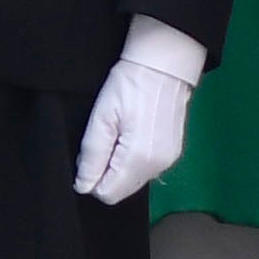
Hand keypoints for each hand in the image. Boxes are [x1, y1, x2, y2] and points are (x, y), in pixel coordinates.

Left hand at [72, 20, 204, 203]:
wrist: (164, 65)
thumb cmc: (129, 85)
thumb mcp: (102, 117)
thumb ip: (92, 156)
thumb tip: (84, 186)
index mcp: (139, 160)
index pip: (108, 193)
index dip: (92, 179)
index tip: (90, 153)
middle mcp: (158, 167)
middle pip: (122, 191)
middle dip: (106, 173)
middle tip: (104, 139)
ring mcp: (169, 160)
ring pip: (134, 181)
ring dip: (120, 166)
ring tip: (118, 133)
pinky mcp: (174, 152)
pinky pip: (146, 169)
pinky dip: (134, 160)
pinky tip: (132, 135)